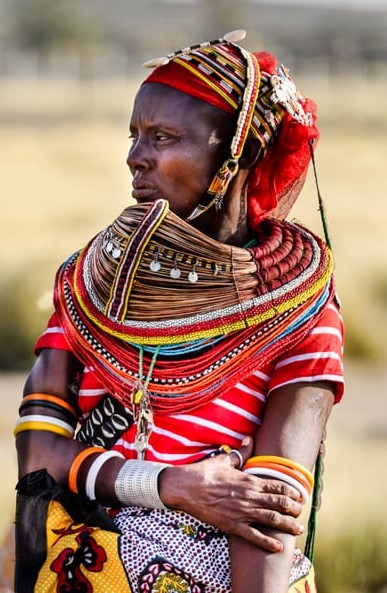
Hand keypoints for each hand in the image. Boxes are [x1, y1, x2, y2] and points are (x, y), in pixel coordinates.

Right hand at [159, 437, 303, 551]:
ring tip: (298, 530)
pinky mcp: (232, 525)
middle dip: (294, 508)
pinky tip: (278, 547)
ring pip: (271, 520)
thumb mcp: (224, 459)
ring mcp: (241, 512)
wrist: (185, 487)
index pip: (277, 485)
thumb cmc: (204, 472)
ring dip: (287, 525)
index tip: (300, 495)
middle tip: (301, 512)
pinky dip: (267, 542)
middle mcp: (249, 496)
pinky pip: (253, 536)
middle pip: (279, 503)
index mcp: (249, 480)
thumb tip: (249, 439)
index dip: (291, 491)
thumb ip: (241, 452)